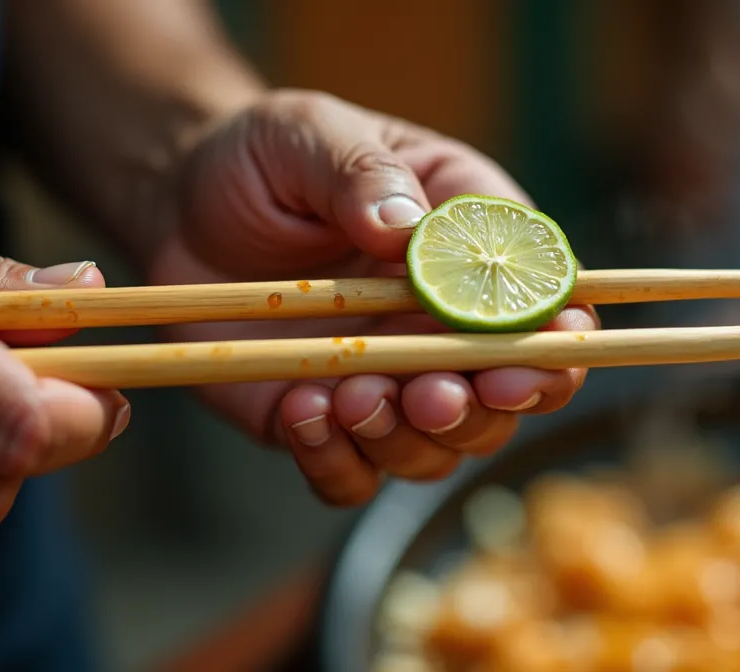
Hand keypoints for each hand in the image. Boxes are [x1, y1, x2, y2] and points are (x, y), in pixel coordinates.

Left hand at [151, 90, 597, 505]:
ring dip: (407, 439)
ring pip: (437, 451)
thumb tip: (403, 228)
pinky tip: (302, 411)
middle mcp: (441, 327)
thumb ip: (363, 173)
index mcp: (468, 247)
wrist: (180, 203)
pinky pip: (352, 475)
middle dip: (482, 409)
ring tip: (353, 396)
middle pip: (505, 398)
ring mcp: (388, 380)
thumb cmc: (269, 157)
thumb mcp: (313, 135)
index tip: (546, 350)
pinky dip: (337, 461)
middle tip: (436, 395)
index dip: (559, 336)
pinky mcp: (326, 422)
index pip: (544, 303)